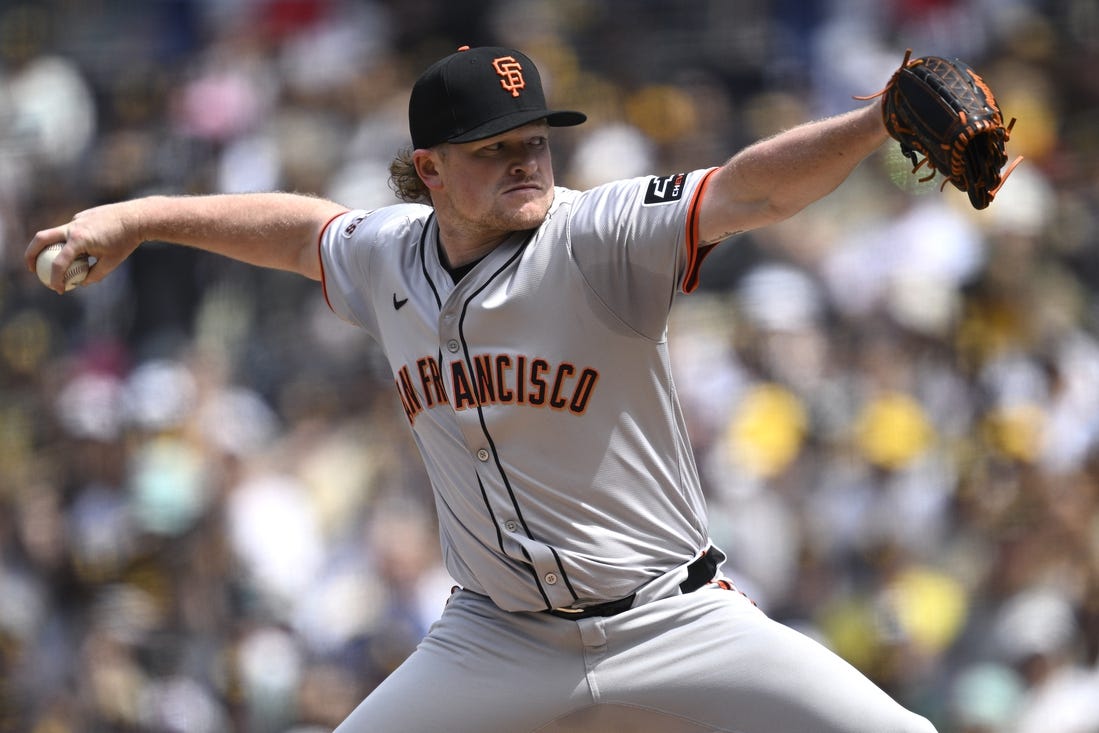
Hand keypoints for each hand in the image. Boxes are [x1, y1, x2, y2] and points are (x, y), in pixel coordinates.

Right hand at [25, 201, 143, 293]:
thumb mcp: (111, 262)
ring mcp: (75, 219)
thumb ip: (95, 274)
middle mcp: (72, 227)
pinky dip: (69, 242)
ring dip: (51, 248)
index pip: (59, 263)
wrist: (136, 217)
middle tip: (32, 269)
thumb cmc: (125, 241)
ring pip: (55, 234)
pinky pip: (70, 231)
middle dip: (31, 255)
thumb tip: (81, 283)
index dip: (56, 279)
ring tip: (58, 262)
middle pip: (41, 239)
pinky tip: (86, 248)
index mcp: (79, 240)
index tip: (58, 289)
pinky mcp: (80, 216)